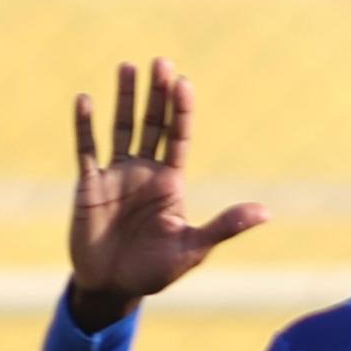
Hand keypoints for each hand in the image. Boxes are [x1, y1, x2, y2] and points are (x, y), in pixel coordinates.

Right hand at [67, 61, 269, 330]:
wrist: (113, 288)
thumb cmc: (155, 272)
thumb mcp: (193, 249)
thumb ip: (224, 226)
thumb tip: (266, 212)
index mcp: (171, 182)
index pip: (179, 137)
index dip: (181, 111)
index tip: (184, 83)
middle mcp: (144, 172)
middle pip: (153, 124)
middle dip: (157, 94)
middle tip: (162, 62)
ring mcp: (116, 175)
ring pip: (122, 128)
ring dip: (125, 99)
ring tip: (129, 67)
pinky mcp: (88, 185)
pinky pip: (86, 149)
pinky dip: (84, 125)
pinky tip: (85, 99)